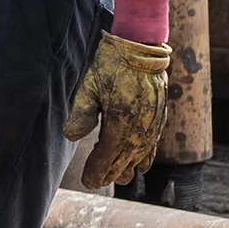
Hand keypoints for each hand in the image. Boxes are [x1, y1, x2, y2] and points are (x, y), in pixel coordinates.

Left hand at [62, 32, 172, 188]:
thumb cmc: (110, 64)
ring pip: (139, 153)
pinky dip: (146, 156)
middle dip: (110, 173)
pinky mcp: (159, 115)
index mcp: (120, 120)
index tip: (88, 181)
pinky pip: (153, 142)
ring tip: (116, 177)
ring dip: (127, 167)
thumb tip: (70, 136)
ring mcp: (152, 122)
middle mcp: (139, 126)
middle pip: (124, 159)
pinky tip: (142, 167)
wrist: (140, 45)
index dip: (98, 171)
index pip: (108, 155)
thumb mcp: (89, 85)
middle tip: (96, 182)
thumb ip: (81, 112)